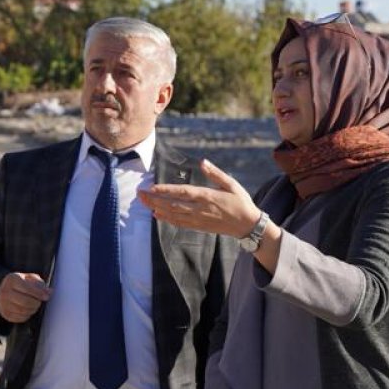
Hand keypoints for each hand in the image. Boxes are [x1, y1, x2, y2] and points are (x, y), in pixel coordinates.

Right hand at [0, 272, 50, 323]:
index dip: (39, 294)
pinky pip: (20, 318)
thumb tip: (49, 292)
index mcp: (12, 279)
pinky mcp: (5, 313)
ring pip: (23, 311)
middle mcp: (5, 291)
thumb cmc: (22, 283)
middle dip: (37, 303)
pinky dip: (27, 315)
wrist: (6, 289)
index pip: (28, 288)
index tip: (46, 297)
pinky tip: (28, 309)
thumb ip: (40, 284)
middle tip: (39, 302)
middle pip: (26, 302)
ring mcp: (3, 303)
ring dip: (33, 310)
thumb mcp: (30, 278)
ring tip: (34, 305)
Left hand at [138, 159, 259, 236]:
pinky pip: (180, 223)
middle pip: (173, 204)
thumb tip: (202, 162)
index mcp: (208, 196)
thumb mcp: (231, 184)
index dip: (166, 191)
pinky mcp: (199, 226)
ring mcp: (199, 219)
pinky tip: (157, 214)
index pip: (183, 192)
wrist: (248, 225)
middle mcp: (201, 209)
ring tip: (144, 202)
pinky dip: (167, 219)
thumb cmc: (241, 202)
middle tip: (140, 194)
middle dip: (155, 199)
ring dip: (157, 208)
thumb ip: (215, 173)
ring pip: (174, 215)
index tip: (152, 188)